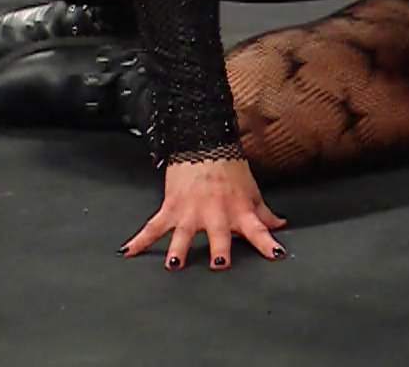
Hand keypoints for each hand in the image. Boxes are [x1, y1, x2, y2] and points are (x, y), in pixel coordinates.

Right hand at [119, 158, 286, 270]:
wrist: (204, 145)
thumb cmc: (230, 170)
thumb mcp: (251, 192)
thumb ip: (264, 214)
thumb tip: (280, 225)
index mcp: (239, 211)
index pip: (258, 229)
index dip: (268, 243)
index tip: (277, 255)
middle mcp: (216, 214)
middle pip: (219, 234)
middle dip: (219, 248)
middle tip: (218, 263)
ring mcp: (191, 212)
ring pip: (184, 233)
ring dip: (178, 248)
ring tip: (174, 264)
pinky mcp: (171, 208)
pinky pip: (154, 226)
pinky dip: (139, 239)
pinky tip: (129, 251)